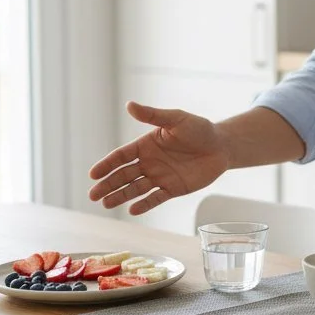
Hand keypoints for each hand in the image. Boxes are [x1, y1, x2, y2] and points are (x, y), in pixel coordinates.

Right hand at [88, 102, 229, 215]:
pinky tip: (131, 210)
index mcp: (146, 145)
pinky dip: (144, 204)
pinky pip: (155, 198)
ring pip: (135, 189)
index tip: (93, 174)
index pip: (121, 156)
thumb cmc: (199, 129)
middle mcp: (149, 162)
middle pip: (123, 175)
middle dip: (107, 185)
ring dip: (120, 196)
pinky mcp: (173, 189)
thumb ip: (153, 115)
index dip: (107, 165)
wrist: (221, 146)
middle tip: (92, 195)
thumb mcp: (176, 119)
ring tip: (105, 204)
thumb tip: (129, 105)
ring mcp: (160, 177)